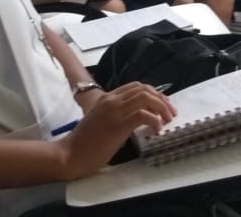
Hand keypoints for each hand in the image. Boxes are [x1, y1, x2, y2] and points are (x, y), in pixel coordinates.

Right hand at [55, 82, 175, 178]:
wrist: (69, 154)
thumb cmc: (84, 143)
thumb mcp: (101, 121)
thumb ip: (117, 116)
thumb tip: (136, 120)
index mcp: (106, 98)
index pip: (136, 87)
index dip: (154, 94)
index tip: (163, 107)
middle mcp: (111, 100)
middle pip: (144, 89)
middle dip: (162, 99)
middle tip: (170, 114)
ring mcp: (114, 111)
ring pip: (146, 98)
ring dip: (161, 108)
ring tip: (167, 120)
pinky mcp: (117, 125)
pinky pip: (143, 115)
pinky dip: (154, 120)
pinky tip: (157, 129)